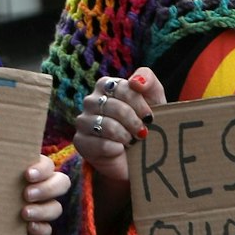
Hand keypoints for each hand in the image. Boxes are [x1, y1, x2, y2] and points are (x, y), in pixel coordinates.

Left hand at [20, 154, 70, 234]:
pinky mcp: (39, 228)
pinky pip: (47, 229)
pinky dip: (40, 228)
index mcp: (34, 171)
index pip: (48, 165)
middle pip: (61, 183)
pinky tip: (28, 227)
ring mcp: (44, 209)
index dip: (42, 169)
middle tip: (27, 194)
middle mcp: (44, 188)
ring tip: (24, 213)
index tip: (28, 174)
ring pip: (56, 208)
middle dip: (47, 188)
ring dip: (42, 210)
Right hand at [74, 68, 167, 187]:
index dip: (139, 104)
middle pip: (115, 107)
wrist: (137, 155)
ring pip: (107, 126)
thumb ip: (148, 80)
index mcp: (106, 86)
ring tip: (131, 142)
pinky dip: (116, 149)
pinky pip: (101, 144)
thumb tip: (135, 82)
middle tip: (142, 132)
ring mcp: (83, 121)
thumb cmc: (145, 121)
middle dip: (134, 122)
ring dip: (126, 136)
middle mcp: (91, 100)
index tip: (149, 117)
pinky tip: (120, 150)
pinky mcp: (80, 141)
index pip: (122, 88)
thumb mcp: (154, 98)